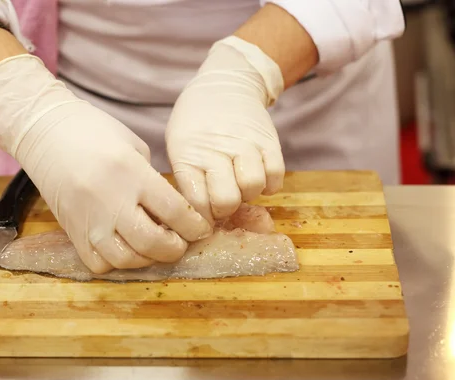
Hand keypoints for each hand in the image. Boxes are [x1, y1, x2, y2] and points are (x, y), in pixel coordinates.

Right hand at [0, 55, 211, 273]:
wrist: (45, 133)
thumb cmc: (95, 132)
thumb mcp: (134, 147)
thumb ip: (153, 181)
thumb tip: (172, 214)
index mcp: (132, 173)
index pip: (175, 212)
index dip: (195, 227)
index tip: (201, 230)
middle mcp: (111, 201)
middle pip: (153, 243)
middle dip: (175, 249)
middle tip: (180, 243)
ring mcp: (89, 220)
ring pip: (127, 259)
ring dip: (148, 259)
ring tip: (154, 246)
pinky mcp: (71, 232)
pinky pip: (99, 263)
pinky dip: (117, 262)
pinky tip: (124, 248)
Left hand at [166, 36, 285, 222]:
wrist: (223, 84)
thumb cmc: (194, 124)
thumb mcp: (178, 147)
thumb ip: (189, 181)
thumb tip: (201, 220)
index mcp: (188, 155)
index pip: (196, 202)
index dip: (202, 218)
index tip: (204, 217)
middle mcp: (216, 150)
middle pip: (227, 199)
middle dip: (224, 210)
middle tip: (222, 202)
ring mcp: (244, 144)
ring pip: (253, 187)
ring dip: (247, 195)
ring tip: (240, 186)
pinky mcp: (268, 141)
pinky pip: (276, 174)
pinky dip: (270, 185)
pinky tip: (258, 178)